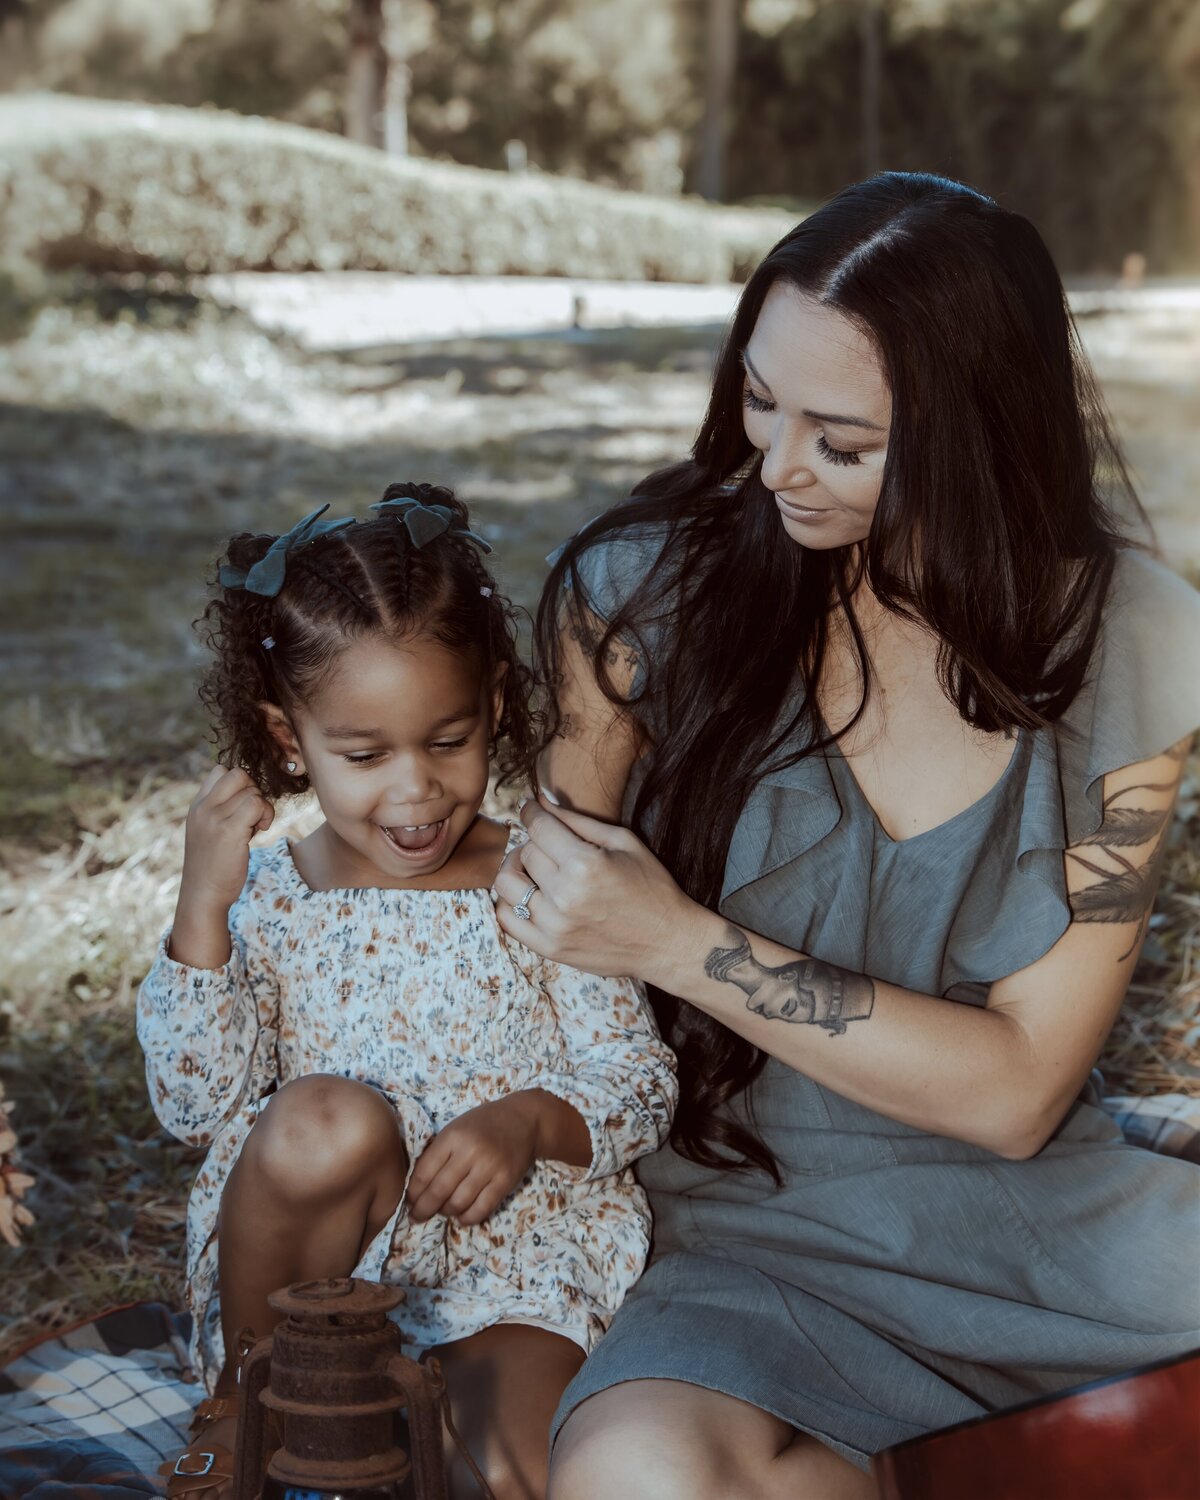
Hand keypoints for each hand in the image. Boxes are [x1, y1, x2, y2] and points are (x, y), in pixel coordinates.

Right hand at [179, 765, 274, 917]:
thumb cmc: (212, 866)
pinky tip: (259, 831)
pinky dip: (266, 815)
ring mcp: (214, 818)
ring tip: (254, 828)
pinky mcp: (230, 831)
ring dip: (262, 807)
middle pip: (238, 774)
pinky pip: (257, 805)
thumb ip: (220, 811)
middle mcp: (203, 808)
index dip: (240, 784)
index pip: (220, 771)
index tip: (242, 806)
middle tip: (252, 816)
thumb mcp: (208, 831)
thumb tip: (249, 794)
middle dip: (253, 790)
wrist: (203, 894)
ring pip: (252, 790)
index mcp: (197, 806)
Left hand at [408, 1095, 540, 1225]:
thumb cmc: (483, 1124)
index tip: (408, 1202)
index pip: (423, 1172)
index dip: (412, 1193)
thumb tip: (417, 1187)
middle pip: (438, 1191)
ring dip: (446, 1213)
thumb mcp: (456, 1128)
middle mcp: (470, 1151)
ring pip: (458, 1203)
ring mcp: (489, 1167)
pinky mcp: (505, 1181)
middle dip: (423, 1209)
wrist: (524, 1119)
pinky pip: (482, 1208)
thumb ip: (438, 1153)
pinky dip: (467, 1218)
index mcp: (452, 1136)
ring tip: (442, 1212)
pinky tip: (461, 1217)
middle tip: (416, 1217)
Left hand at [493, 797, 695, 985]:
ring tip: (535, 869)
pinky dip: (509, 902)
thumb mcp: (624, 842)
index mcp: (584, 864)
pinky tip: (528, 894)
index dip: (532, 812)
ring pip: (507, 883)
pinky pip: (507, 919)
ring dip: (517, 870)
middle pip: (525, 852)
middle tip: (549, 844)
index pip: (538, 827)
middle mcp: (564, 895)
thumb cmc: (651, 886)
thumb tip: (543, 799)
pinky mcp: (550, 947)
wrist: (667, 942)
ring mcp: (554, 925)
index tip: (532, 809)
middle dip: (534, 842)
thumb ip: (579, 820)